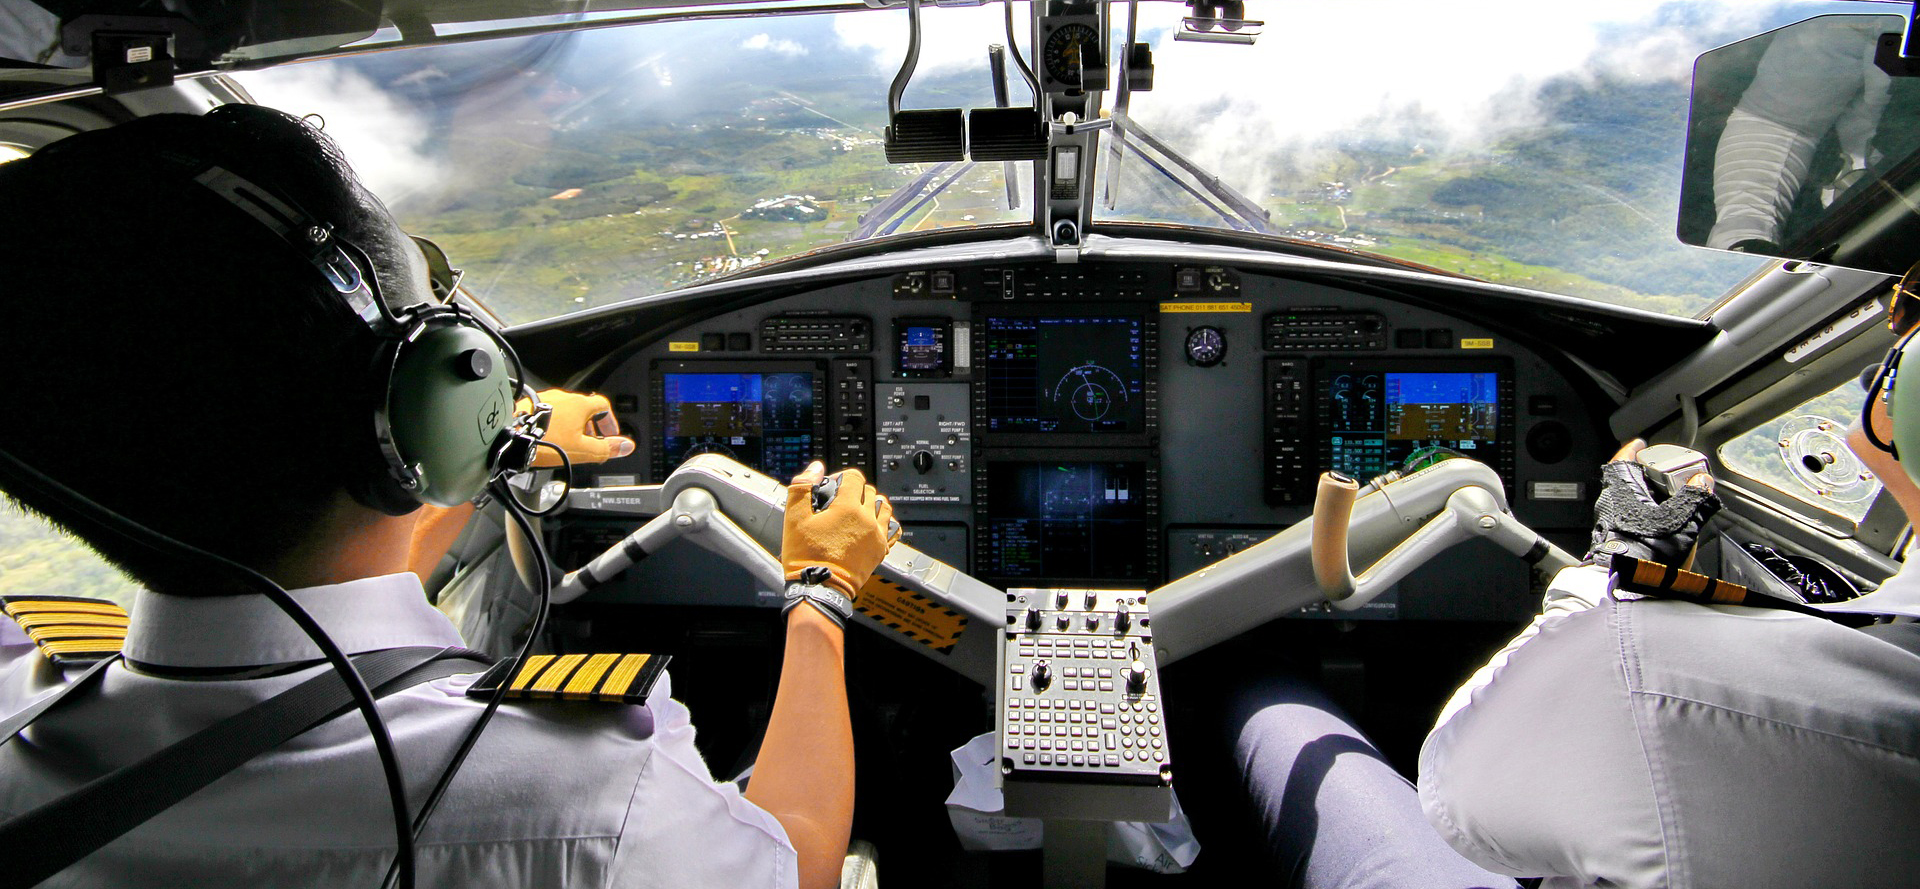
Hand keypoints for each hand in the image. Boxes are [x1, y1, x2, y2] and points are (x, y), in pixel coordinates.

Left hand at [517, 389, 635, 467]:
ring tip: (566, 443)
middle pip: (584, 408)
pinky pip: (547, 412)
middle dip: (590, 426)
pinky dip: (552, 424)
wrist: (508, 437)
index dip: (610, 422)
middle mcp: (563, 397)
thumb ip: (606, 449)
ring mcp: (544, 399)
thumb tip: (626, 446)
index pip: (604, 406)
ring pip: (565, 410)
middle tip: (589, 443)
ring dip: (570, 425)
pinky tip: (547, 439)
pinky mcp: (528, 404)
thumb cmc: (544, 442)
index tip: (609, 435)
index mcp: (580, 405)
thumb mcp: (582, 451)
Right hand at [781, 462, 896, 599]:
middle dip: (855, 490)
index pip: (854, 477)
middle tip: (841, 500)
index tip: (832, 486)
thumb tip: (816, 467)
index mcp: (848, 507)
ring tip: (859, 510)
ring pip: (884, 507)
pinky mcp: (881, 550)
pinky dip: (886, 523)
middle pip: (869, 491)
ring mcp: (876, 535)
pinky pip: (893, 529)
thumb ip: (803, 486)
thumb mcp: (794, 517)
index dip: (841, 477)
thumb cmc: (806, 556)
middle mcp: (867, 519)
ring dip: (873, 504)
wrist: (820, 587)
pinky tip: (874, 525)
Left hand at [1585, 439, 1720, 568]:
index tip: (1641, 444)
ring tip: (1671, 503)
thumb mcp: (1682, 520)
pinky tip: (1661, 526)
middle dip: (1648, 477)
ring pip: (1627, 501)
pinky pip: (1628, 518)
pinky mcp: (1611, 540)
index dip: (1633, 450)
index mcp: (1620, 489)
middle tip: (1668, 476)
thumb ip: (1695, 498)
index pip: (1622, 459)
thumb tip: (1703, 482)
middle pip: (1626, 480)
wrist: (1625, 586)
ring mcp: (1608, 522)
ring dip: (1647, 498)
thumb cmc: (1647, 551)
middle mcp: (1609, 502)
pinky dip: (1644, 516)